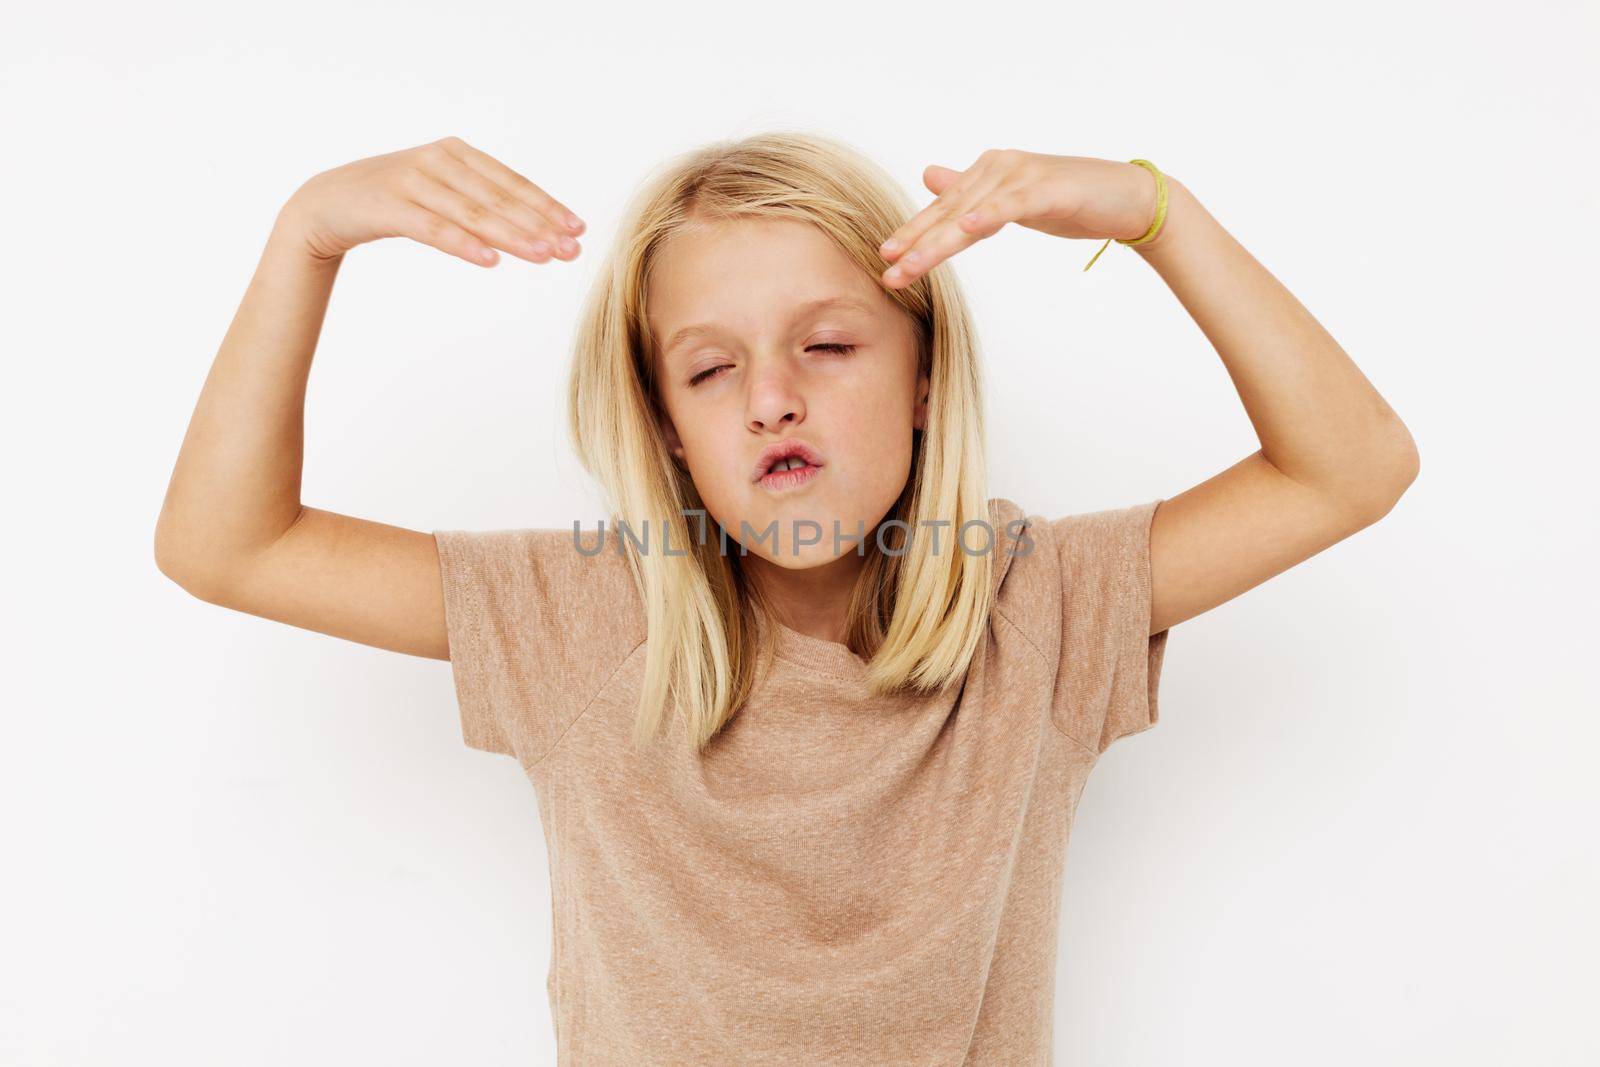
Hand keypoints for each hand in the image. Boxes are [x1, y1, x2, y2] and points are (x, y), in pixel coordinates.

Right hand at [277, 136, 586, 266]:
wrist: (327, 203)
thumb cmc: (395, 202)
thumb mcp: (442, 193)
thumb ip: (481, 202)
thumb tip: (538, 229)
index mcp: (457, 152)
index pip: (512, 182)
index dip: (547, 206)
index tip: (578, 230)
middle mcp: (439, 160)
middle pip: (499, 198)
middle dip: (539, 225)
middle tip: (572, 250)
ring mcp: (412, 180)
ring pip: (473, 213)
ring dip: (512, 236)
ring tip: (544, 256)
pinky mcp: (389, 206)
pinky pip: (434, 229)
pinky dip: (465, 244)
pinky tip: (492, 261)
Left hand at [876, 149, 1166, 287]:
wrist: (1128, 199)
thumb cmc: (1072, 201)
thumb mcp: (1013, 200)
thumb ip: (972, 195)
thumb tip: (929, 175)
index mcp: (988, 172)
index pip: (944, 209)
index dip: (914, 233)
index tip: (886, 259)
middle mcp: (999, 167)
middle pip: (950, 212)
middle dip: (917, 244)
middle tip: (888, 272)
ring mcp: (1023, 175)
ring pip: (971, 213)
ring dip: (939, 241)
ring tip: (911, 264)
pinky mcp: (1048, 188)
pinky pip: (1011, 205)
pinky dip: (989, 216)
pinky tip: (967, 230)